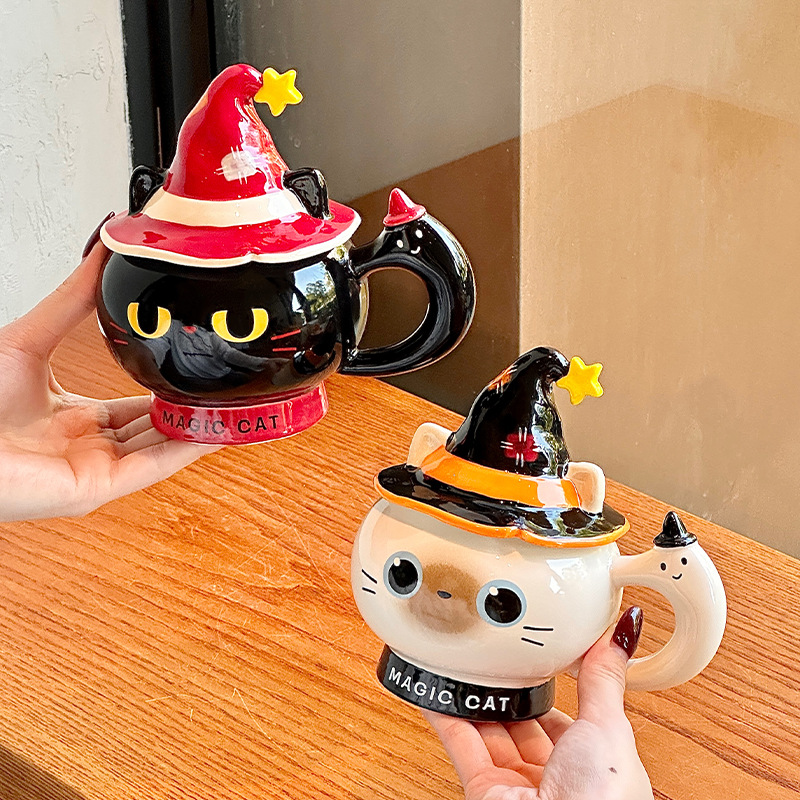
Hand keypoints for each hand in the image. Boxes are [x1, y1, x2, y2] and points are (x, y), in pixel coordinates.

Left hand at [0, 233, 220, 521]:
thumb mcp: (31, 338)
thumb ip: (73, 300)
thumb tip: (103, 254)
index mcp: (73, 419)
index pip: (135, 408)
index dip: (168, 389)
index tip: (196, 370)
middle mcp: (88, 447)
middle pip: (156, 429)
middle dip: (191, 410)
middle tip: (225, 388)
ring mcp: (94, 469)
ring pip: (162, 450)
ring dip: (197, 428)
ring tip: (231, 407)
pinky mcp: (95, 488)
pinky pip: (151, 468)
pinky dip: (185, 449)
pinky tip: (210, 429)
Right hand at [424, 607, 652, 799]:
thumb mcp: (609, 726)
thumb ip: (603, 679)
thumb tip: (622, 634)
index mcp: (593, 767)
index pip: (566, 721)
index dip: (551, 689)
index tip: (537, 658)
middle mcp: (555, 779)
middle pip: (524, 726)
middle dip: (511, 693)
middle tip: (496, 656)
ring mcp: (516, 786)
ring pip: (490, 732)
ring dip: (476, 700)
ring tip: (463, 664)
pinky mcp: (482, 791)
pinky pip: (460, 744)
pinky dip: (446, 716)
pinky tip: (438, 691)